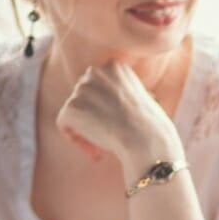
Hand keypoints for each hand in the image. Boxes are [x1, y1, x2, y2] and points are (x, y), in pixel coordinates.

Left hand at [57, 60, 180, 170]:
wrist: (148, 142)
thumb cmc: (154, 129)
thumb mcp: (143, 101)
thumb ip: (122, 95)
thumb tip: (105, 104)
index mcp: (116, 67)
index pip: (99, 85)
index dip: (105, 106)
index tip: (117, 123)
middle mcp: (96, 72)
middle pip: (84, 97)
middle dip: (93, 117)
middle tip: (110, 137)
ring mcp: (82, 89)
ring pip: (74, 112)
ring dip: (86, 130)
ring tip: (105, 146)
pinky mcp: (72, 107)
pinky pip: (64, 125)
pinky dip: (76, 140)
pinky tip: (95, 152)